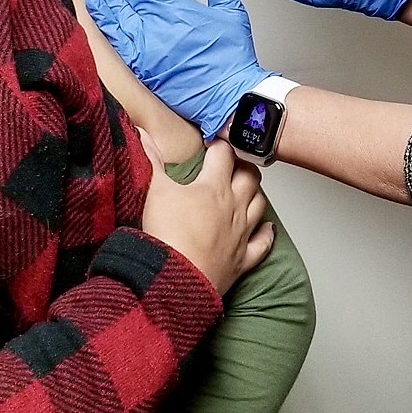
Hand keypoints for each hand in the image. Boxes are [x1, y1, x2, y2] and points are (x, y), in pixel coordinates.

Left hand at [79, 0, 268, 139]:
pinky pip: (115, 39)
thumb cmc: (232, 61)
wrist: (229, 99)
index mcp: (178, 7)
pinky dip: (103, 21)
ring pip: (115, 11)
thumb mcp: (232, 11)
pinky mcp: (140, 66)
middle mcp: (157, 24)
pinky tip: (91, 5)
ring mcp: (146, 45)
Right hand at [139, 130, 273, 293]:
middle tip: (233, 164)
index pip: (224, 154)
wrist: (177, 279)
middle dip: (243, 165)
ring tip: (247, 189)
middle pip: (250, 177)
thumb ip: (151, 159)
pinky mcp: (242, 259)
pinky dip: (266, 234)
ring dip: (255, 194)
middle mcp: (234, 206)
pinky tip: (268, 228)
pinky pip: (262, 243)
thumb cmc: (167, 234)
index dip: (218, 145)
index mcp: (214, 186)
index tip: (211, 144)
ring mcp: (241, 233)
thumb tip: (143, 133)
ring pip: (260, 205)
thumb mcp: (154, 190)